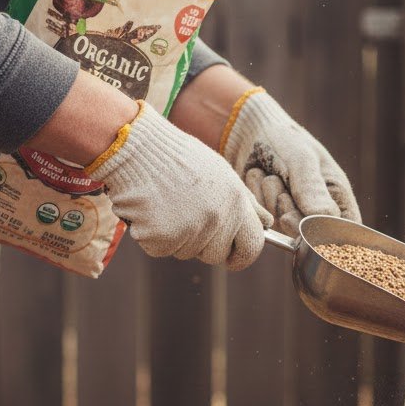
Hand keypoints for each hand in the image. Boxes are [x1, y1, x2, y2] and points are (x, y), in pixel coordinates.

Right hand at [87, 102, 271, 270]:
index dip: (243, 256)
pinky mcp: (161, 238)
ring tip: (167, 204)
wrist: (137, 147)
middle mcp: (216, 219)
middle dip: (204, 246)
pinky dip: (154, 236)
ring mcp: (189, 231)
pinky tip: (152, 210)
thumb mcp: (221, 173)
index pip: (253, 247)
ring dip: (177, 237)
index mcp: (236, 203)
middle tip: (187, 217)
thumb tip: (267, 223)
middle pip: (216, 255)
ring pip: (187, 253)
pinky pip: (162, 250)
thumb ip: (245, 203)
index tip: (233, 258)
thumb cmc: (180, 159)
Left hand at [221, 90, 360, 236]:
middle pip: (311, 236)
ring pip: (284, 228)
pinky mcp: (273, 216)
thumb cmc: (284, 139)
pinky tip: (259, 177)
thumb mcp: (301, 158)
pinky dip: (258, 199)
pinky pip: (264, 219)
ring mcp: (295, 216)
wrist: (249, 131)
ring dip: (271, 200)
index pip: (345, 232)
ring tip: (270, 174)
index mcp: (338, 197)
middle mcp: (319, 211)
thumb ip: (312, 189)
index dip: (329, 235)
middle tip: (283, 192)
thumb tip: (322, 218)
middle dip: (292, 214)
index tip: (307, 225)